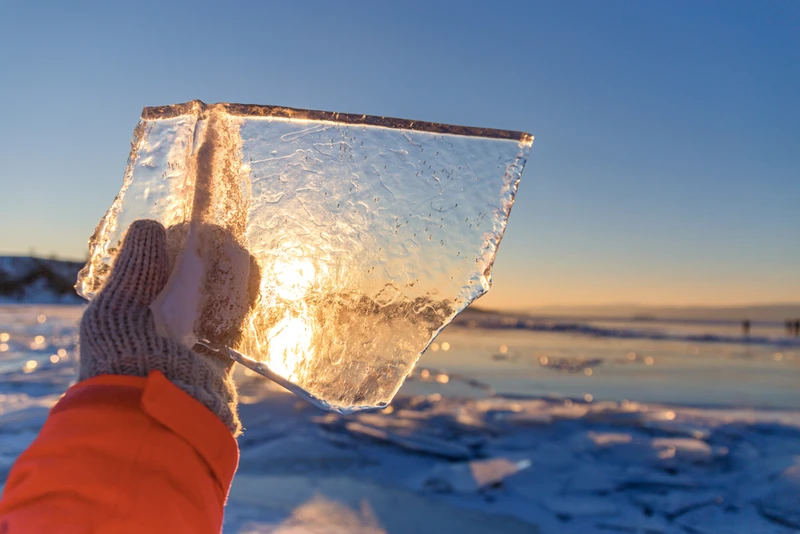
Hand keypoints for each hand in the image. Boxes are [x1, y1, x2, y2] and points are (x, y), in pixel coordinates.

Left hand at [79, 219, 257, 434]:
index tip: (191, 226)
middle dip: (206, 261)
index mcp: (127, 317)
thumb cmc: (123, 354)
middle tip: (222, 236)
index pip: (151, 274)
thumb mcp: (118, 303)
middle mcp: (157, 331)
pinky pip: (232, 325)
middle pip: (187, 286)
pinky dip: (243, 300)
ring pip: (212, 303)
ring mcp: (188, 347)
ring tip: (239, 251)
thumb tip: (150, 225)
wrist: (152, 409)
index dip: (172, 249)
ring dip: (227, 277)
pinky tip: (252, 276)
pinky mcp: (216, 361)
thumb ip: (135, 264)